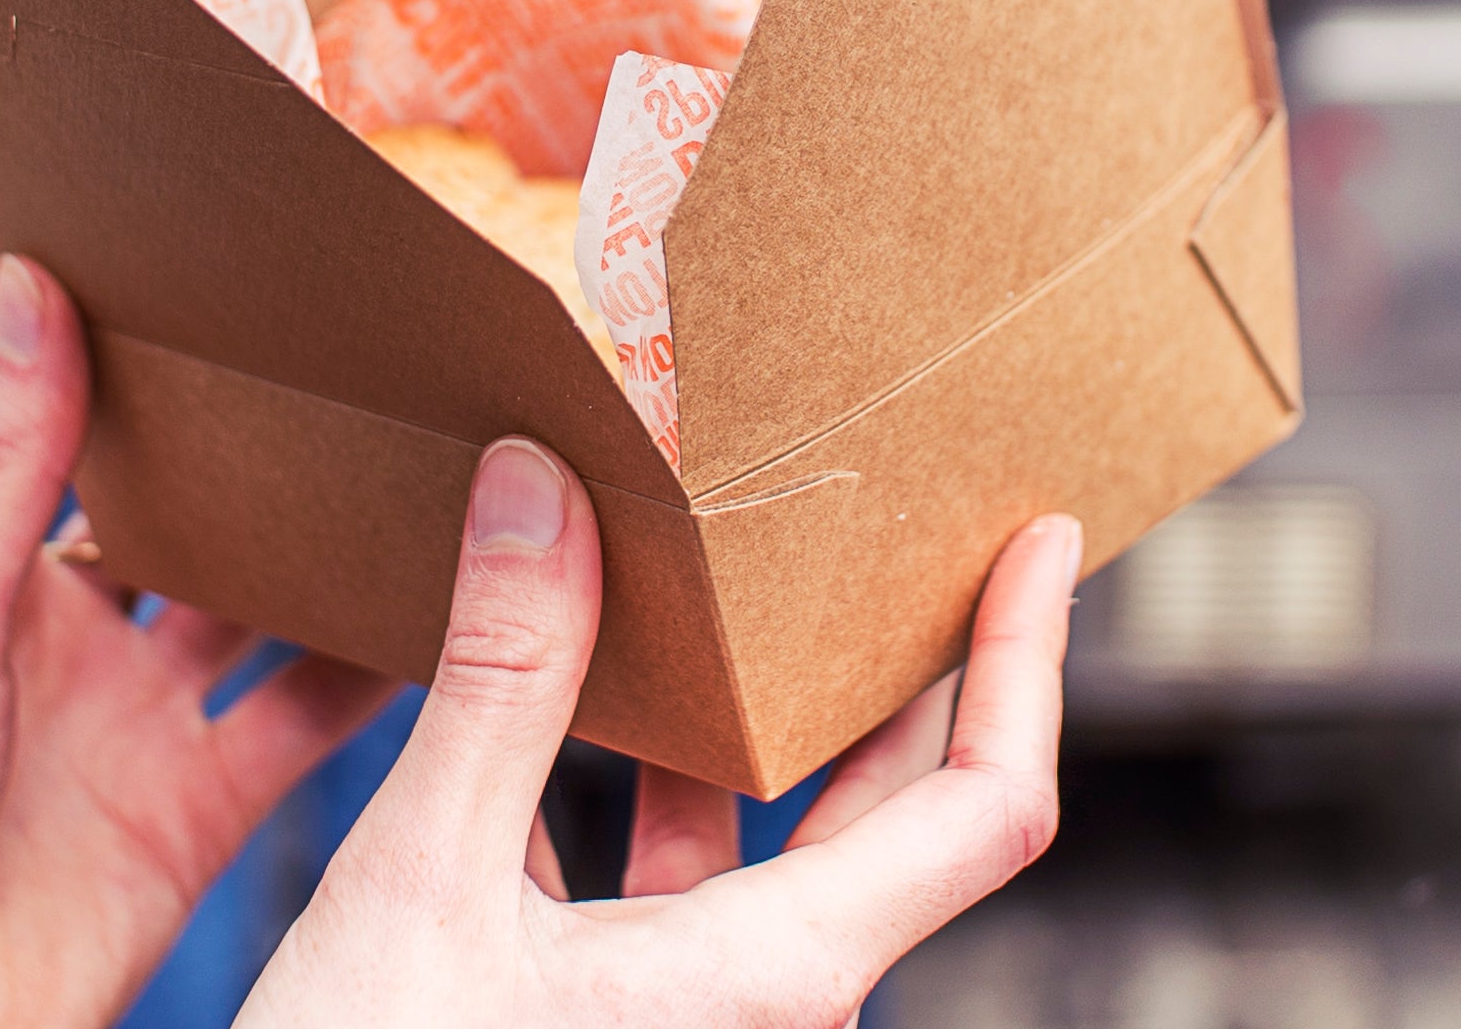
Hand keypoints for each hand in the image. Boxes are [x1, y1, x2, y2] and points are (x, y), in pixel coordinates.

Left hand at [0, 255, 395, 1028]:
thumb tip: (30, 292)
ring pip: (262, 608)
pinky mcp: (199, 808)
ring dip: (327, 552)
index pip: (64, 425)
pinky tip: (436, 615)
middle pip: (188, 512)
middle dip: (260, 448)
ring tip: (417, 467)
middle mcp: (66, 637)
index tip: (207, 265)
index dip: (128, 347)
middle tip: (352, 362)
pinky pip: (307, 723)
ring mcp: (138, 722)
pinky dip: (374, 674)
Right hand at [238, 438, 1083, 1025]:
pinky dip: (647, 789)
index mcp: (774, 978)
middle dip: (913, 667)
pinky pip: (671, 890)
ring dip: (762, 720)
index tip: (1041, 536)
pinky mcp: (617, 1024)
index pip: (983, 809)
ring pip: (771, 845)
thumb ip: (498, 684)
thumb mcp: (419, 881)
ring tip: (740, 582)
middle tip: (915, 528)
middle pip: (898, 813)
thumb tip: (542, 486)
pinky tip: (570, 703)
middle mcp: (768, 1009)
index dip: (1028, 663)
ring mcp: (697, 1023)